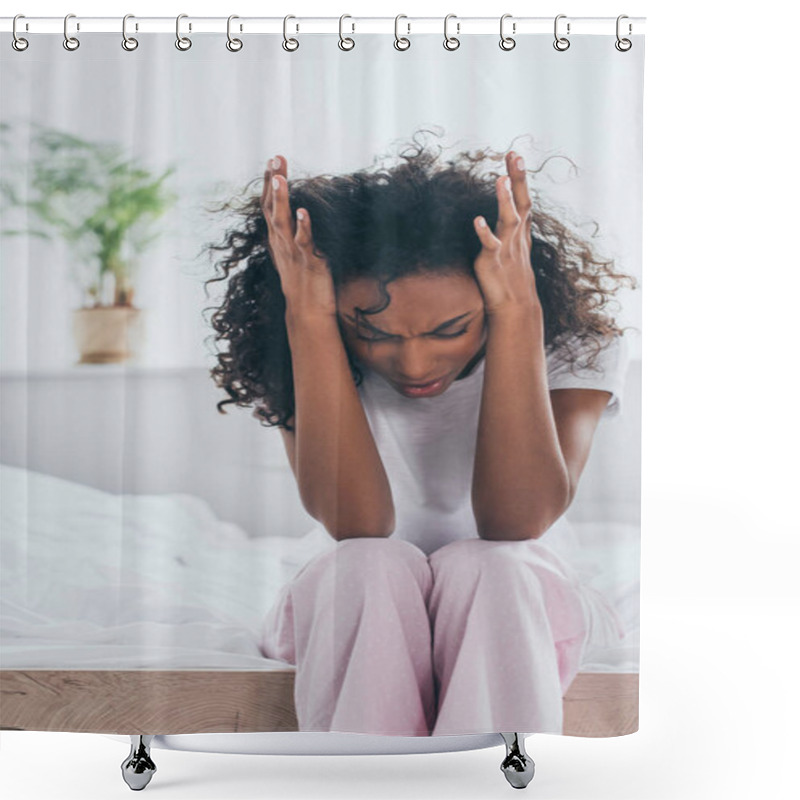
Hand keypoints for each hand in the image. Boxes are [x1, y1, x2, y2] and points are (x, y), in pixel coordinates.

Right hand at [261, 155, 337, 316]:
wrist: (307, 312)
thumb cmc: (304, 283)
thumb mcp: (294, 254)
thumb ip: (292, 234)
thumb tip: (296, 215)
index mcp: (278, 239)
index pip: (270, 206)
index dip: (270, 183)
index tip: (272, 160)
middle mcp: (281, 243)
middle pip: (273, 208)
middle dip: (274, 182)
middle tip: (275, 157)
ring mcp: (292, 252)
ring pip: (282, 222)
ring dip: (281, 200)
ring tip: (282, 178)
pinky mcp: (308, 262)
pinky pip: (303, 242)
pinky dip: (302, 227)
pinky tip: (303, 211)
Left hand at [472, 151, 540, 316]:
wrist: (515, 308)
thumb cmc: (512, 279)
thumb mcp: (515, 250)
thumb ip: (512, 230)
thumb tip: (511, 215)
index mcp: (520, 233)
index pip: (523, 200)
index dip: (520, 178)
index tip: (515, 155)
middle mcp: (516, 237)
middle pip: (521, 202)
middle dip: (518, 178)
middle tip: (514, 154)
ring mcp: (507, 248)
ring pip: (509, 220)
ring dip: (505, 200)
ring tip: (500, 179)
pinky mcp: (493, 261)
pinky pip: (490, 245)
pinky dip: (485, 233)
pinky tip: (477, 220)